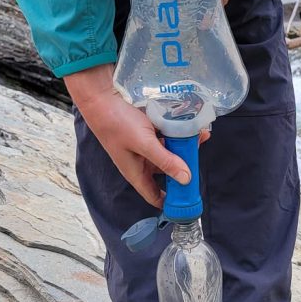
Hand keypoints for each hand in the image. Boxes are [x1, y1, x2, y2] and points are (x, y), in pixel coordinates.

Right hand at [66, 64, 208, 207]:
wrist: (102, 99)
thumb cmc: (117, 124)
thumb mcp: (144, 144)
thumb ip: (165, 161)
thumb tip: (186, 179)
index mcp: (136, 173)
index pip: (154, 196)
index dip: (170, 202)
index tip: (189, 200)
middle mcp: (141, 163)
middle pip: (166, 173)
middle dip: (183, 168)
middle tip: (199, 158)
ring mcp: (144, 148)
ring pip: (168, 153)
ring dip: (183, 147)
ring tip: (199, 137)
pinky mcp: (147, 134)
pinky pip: (165, 139)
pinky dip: (176, 135)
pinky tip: (187, 127)